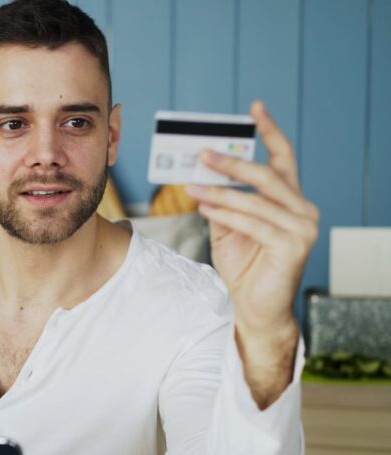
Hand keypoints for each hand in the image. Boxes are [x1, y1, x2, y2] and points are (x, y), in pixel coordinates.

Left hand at [185, 100, 318, 406]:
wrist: (256, 307)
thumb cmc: (245, 266)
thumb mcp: (228, 227)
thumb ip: (222, 201)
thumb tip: (201, 175)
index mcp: (291, 200)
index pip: (283, 159)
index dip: (270, 131)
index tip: (254, 107)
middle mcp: (303, 209)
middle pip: (267, 175)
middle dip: (232, 162)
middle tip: (202, 152)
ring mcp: (302, 228)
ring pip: (256, 200)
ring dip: (220, 191)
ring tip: (192, 185)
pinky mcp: (293, 246)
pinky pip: (253, 223)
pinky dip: (226, 213)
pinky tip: (205, 207)